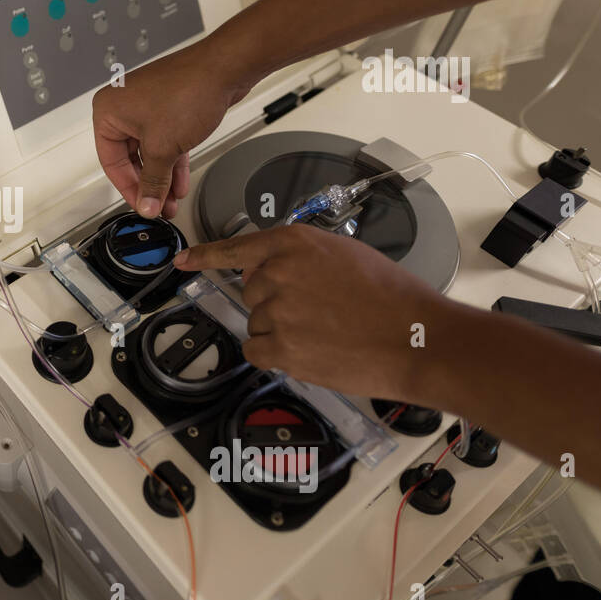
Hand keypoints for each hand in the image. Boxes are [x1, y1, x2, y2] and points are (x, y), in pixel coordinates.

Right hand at [92, 35, 252, 218]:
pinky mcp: (168, 108)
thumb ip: (153, 181)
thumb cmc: (189, 90)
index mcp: (108, 110)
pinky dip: (172, 162)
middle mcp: (124, 106)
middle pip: (131, 158)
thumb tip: (147, 203)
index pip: (110, 161)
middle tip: (157, 205)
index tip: (142, 205)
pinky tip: (180, 182)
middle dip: (148, 184)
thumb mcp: (163, 148)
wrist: (225, 69)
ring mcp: (147, 107)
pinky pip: (165, 141)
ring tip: (171, 199)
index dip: (128, 188)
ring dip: (162, 177)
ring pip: (151, 152)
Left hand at [176, 225, 464, 401]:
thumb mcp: (345, 255)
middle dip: (277, 303)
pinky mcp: (281, 348)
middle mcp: (279, 273)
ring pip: (258, 323)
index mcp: (294, 243)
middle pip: (252, 292)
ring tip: (326, 332)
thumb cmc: (392, 297)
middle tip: (319, 312)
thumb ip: (301, 258)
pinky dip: (278, 356)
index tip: (184, 261)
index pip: (237, 248)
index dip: (207, 256)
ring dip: (282, 331)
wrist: (416, 337)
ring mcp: (277, 311)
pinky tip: (312, 351)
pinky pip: (258, 351)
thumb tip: (269, 270)